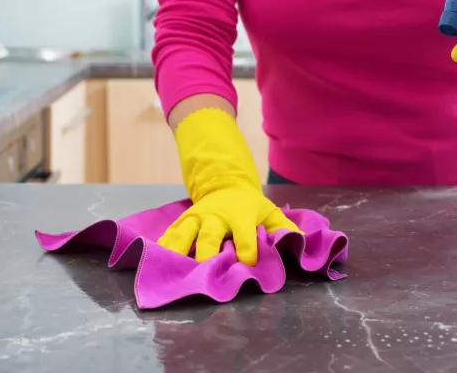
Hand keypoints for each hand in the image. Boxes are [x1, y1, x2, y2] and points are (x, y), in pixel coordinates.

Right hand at [158, 182, 299, 264]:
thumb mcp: (270, 211)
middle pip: (210, 237)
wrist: (224, 183)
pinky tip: (156, 260)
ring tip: (172, 270)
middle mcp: (215, 216)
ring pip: (184, 234)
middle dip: (207, 255)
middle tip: (204, 273)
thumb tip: (301, 242)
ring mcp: (196, 218)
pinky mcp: (182, 220)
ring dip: (178, 252)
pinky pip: (170, 234)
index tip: (246, 264)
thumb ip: (284, 228)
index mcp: (240, 214)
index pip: (245, 235)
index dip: (247, 250)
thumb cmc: (250, 205)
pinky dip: (163, 246)